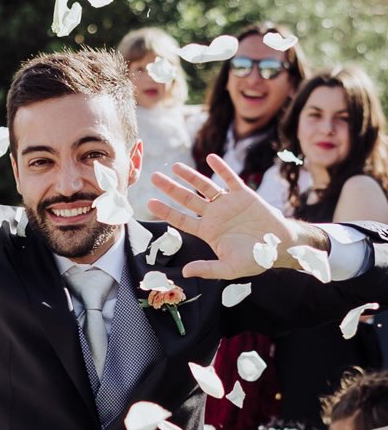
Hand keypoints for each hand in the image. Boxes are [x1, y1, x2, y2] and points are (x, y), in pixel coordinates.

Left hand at [147, 153, 315, 280]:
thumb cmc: (255, 259)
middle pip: (188, 199)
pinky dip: (220, 168)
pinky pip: (230, 178)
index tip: (149, 202)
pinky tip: (210, 158)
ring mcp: (227, 203)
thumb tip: (185, 272)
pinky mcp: (243, 195)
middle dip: (171, 188)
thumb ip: (208, 269)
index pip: (182, 219)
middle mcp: (214, 214)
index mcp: (208, 231)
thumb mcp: (230, 268)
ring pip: (205, 186)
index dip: (166, 211)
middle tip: (154, 177)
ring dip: (190, 176)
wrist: (280, 247)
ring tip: (175, 166)